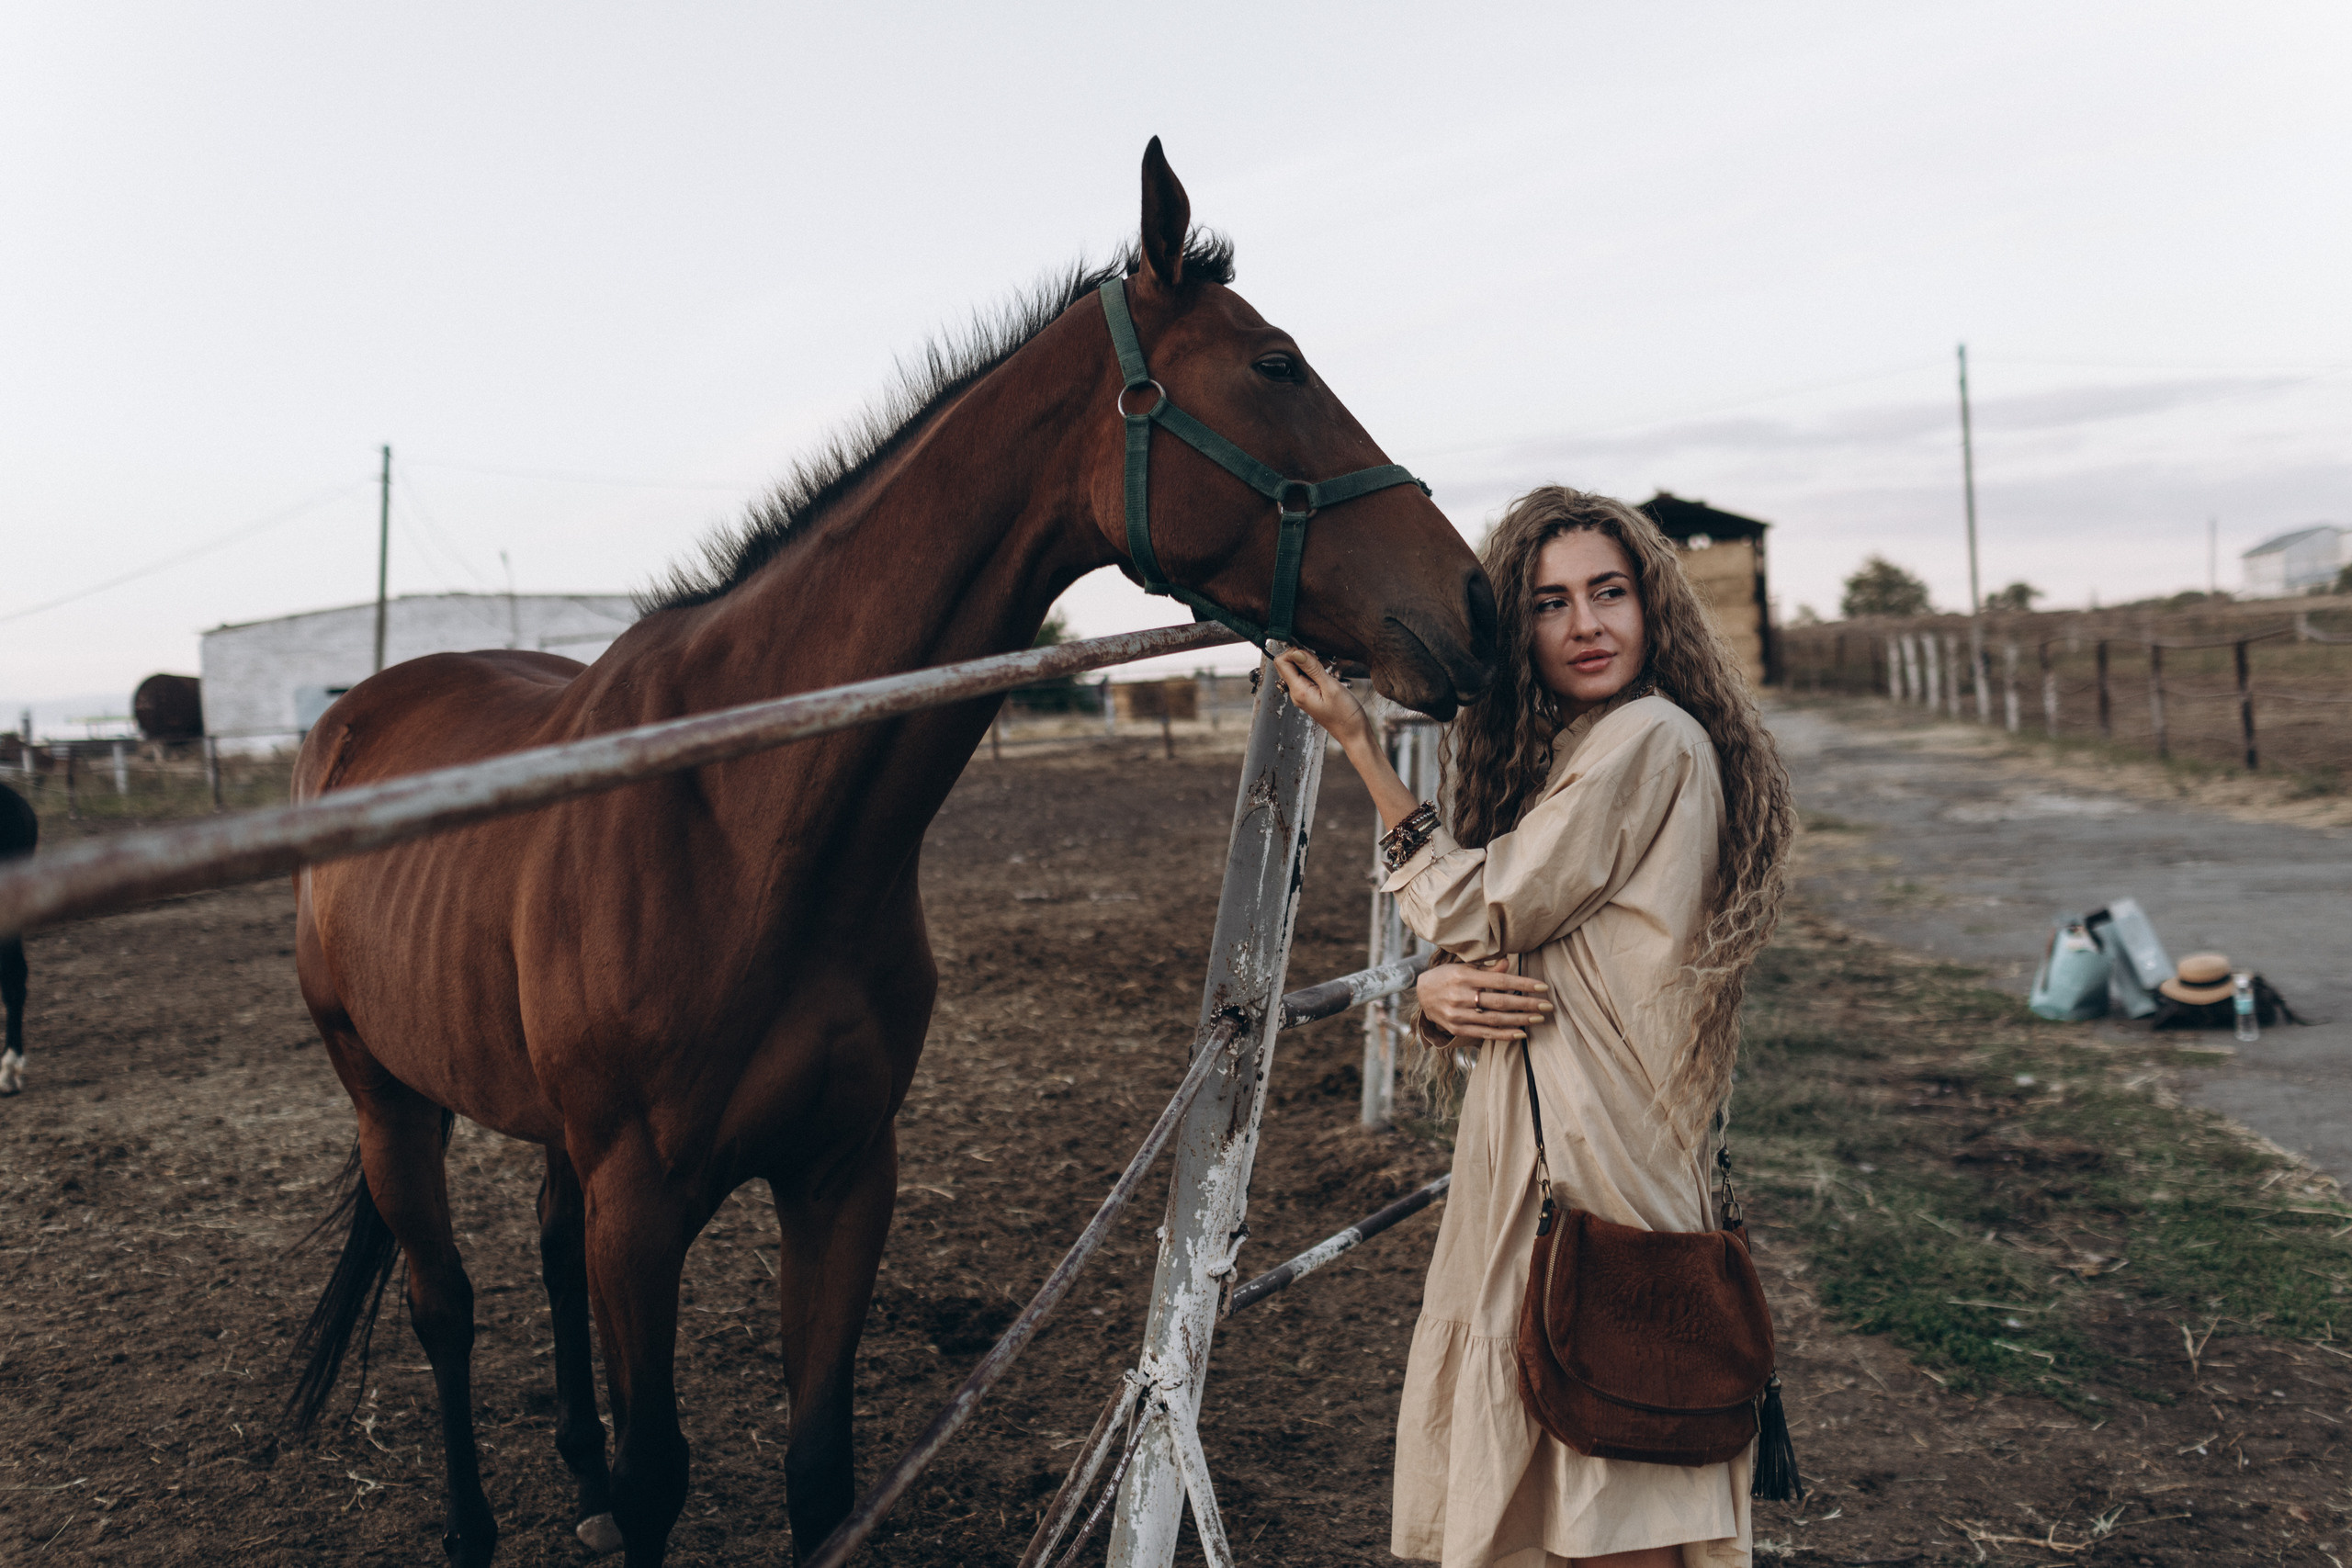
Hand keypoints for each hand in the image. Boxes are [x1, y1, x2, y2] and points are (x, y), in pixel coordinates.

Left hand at [1271, 649, 1372, 752]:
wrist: (1354, 733)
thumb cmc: (1346, 714)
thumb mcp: (1331, 687)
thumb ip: (1313, 668)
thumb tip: (1296, 652)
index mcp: (1298, 691)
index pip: (1281, 662)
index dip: (1294, 652)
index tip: (1313, 654)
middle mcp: (1296, 692)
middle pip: (1288, 664)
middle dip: (1303, 656)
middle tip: (1323, 661)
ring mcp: (1302, 694)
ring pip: (1298, 669)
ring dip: (1312, 662)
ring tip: (1328, 666)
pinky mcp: (1310, 694)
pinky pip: (1307, 676)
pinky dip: (1317, 670)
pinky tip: (1329, 672)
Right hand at [1417, 957, 1551, 1041]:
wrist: (1421, 994)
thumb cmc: (1448, 976)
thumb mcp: (1464, 967)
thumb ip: (1487, 968)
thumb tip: (1508, 963)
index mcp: (1464, 976)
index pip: (1501, 981)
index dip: (1523, 984)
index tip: (1543, 987)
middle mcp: (1461, 996)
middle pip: (1501, 1002)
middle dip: (1527, 1004)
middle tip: (1547, 1006)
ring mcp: (1458, 1015)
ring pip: (1495, 1020)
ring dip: (1520, 1020)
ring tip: (1538, 1019)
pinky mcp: (1457, 1029)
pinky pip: (1485, 1033)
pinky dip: (1504, 1035)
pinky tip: (1521, 1033)